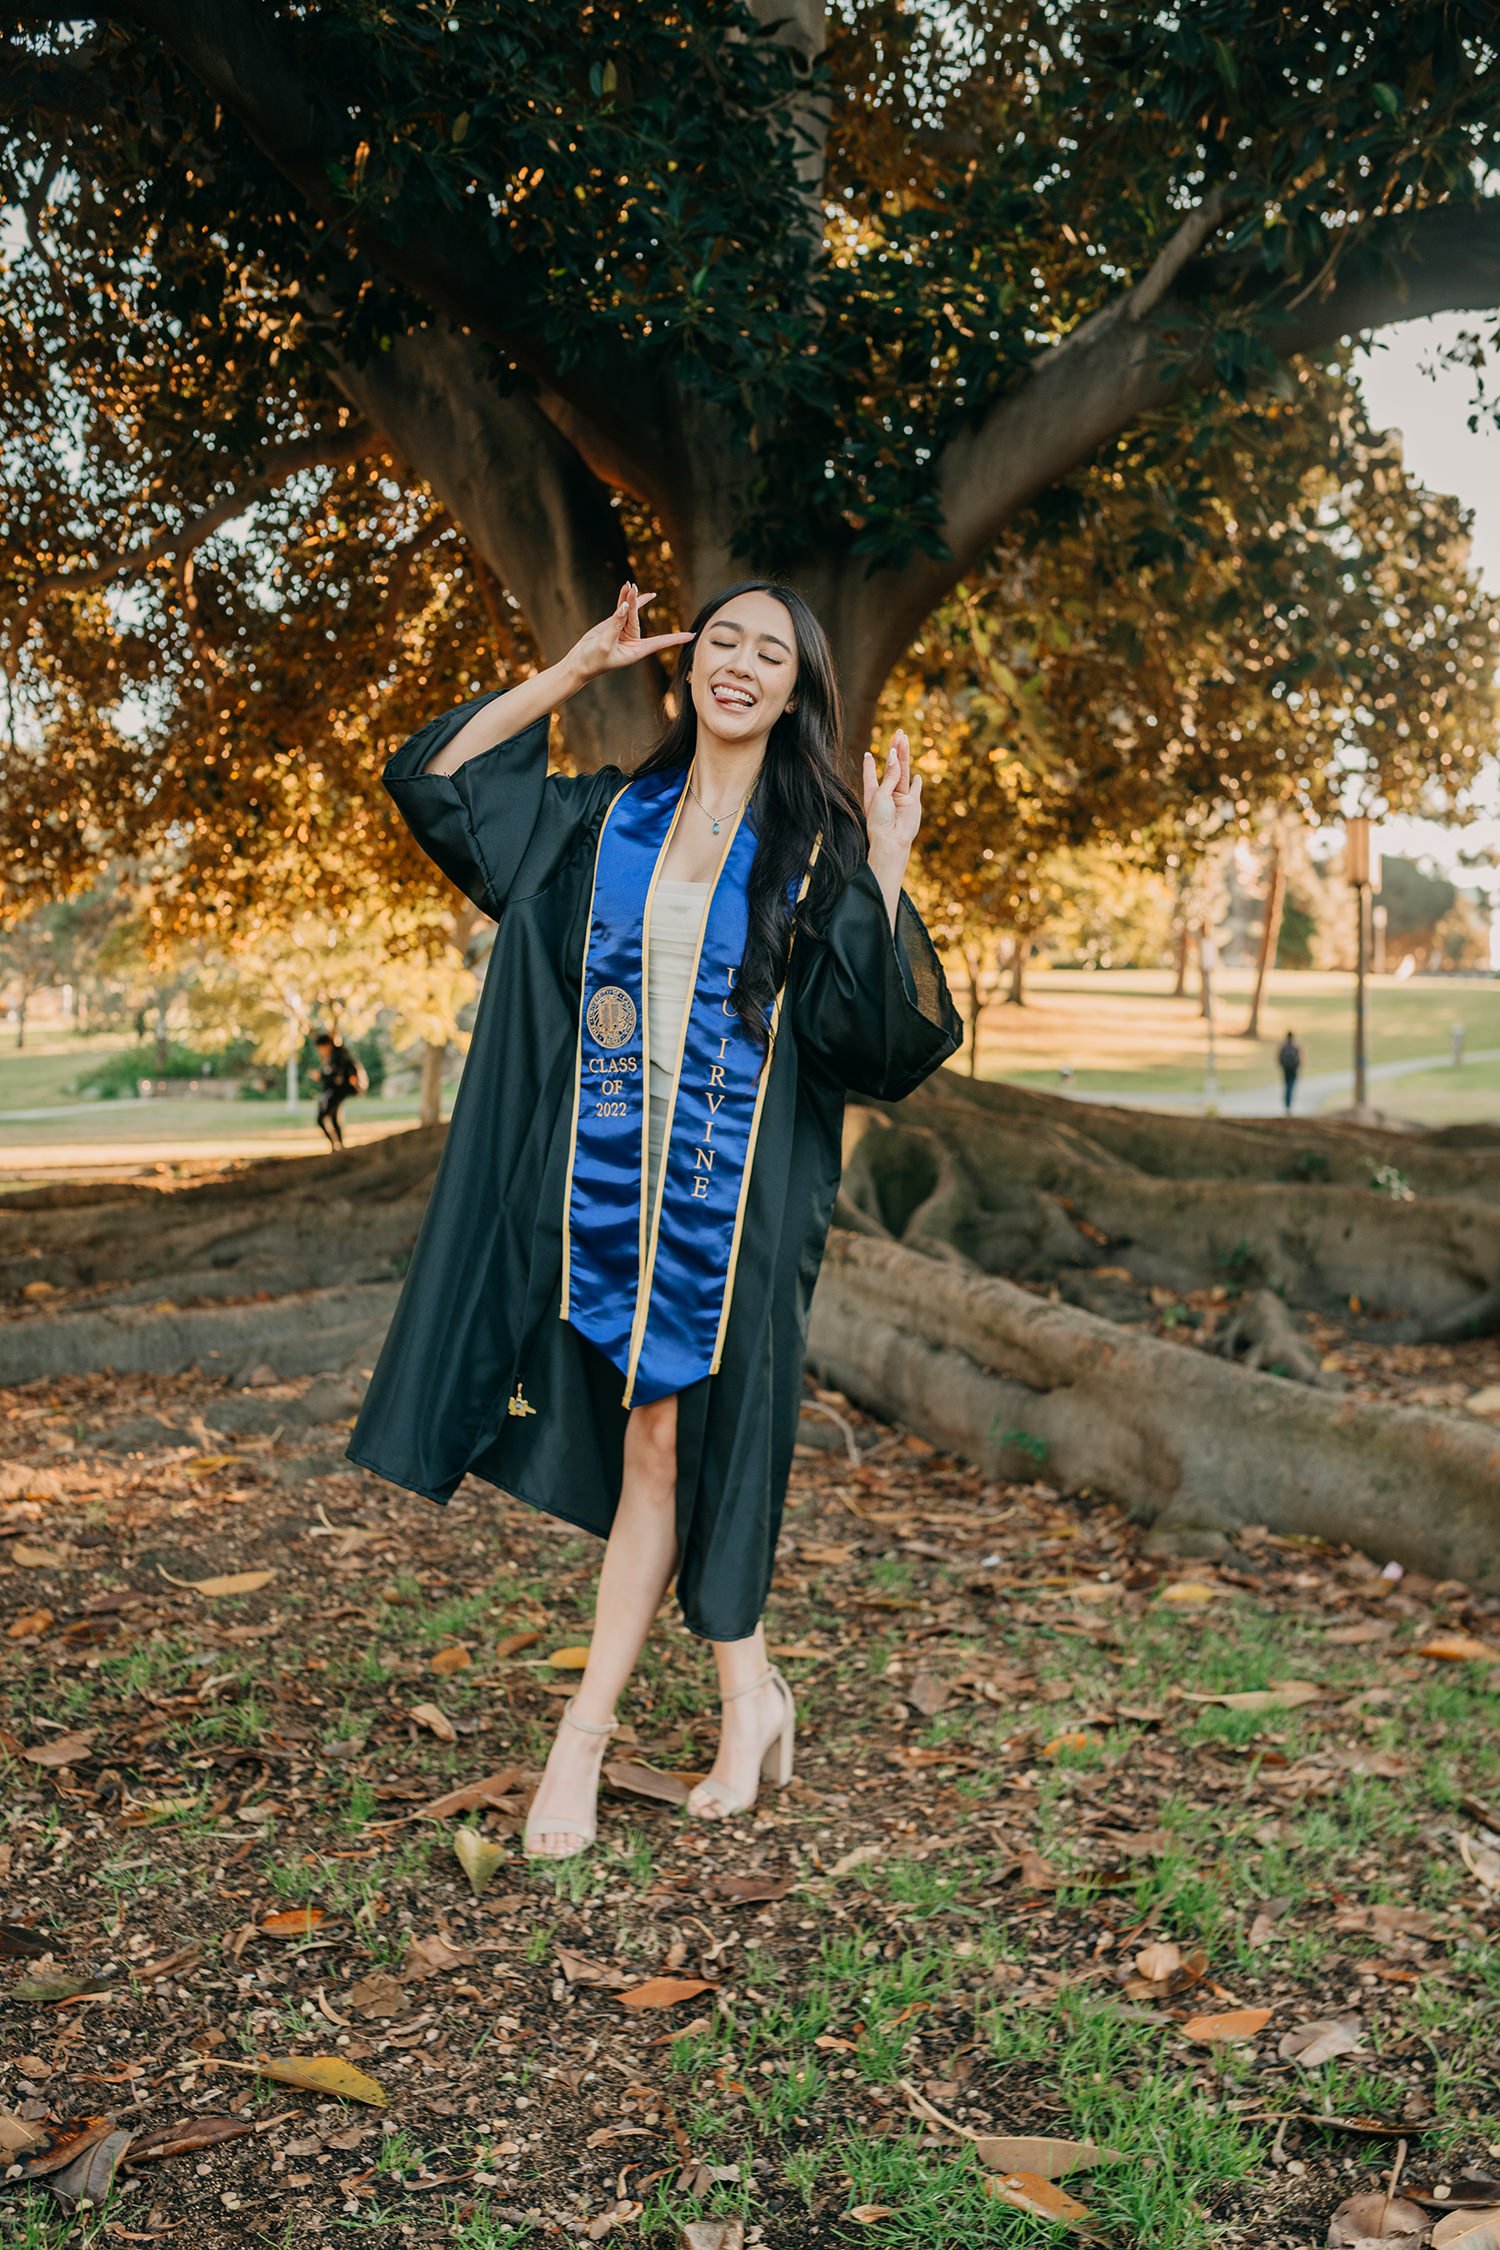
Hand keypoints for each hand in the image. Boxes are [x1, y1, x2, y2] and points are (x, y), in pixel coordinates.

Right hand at [571, 580, 692, 679]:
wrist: (578, 663)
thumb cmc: (593, 660)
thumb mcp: (605, 643)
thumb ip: (615, 624)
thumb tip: (624, 607)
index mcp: (636, 651)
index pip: (660, 643)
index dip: (675, 639)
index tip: (692, 635)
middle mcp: (633, 641)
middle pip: (637, 620)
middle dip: (634, 605)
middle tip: (631, 589)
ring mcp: (623, 631)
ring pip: (630, 612)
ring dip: (630, 599)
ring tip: (630, 585)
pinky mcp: (613, 624)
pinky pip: (621, 609)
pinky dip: (624, 599)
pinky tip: (628, 588)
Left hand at [862, 729, 922, 856]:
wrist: (892, 840)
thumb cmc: (880, 820)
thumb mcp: (881, 794)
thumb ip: (890, 775)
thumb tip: (894, 755)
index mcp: (873, 793)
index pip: (870, 774)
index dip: (869, 764)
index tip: (868, 754)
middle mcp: (887, 794)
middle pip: (891, 768)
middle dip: (894, 750)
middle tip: (898, 733)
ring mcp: (901, 798)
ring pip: (904, 773)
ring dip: (904, 756)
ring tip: (904, 739)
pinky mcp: (913, 803)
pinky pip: (915, 790)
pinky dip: (917, 783)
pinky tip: (917, 776)